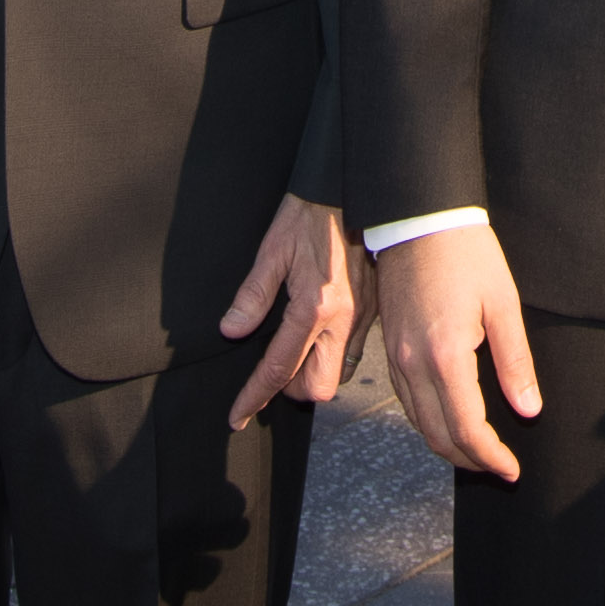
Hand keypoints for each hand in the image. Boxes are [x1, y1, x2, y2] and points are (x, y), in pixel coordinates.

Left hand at [216, 195, 363, 426]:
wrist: (352, 189)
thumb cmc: (311, 214)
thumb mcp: (273, 250)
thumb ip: (252, 295)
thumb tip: (231, 330)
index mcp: (315, 307)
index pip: (279, 369)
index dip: (254, 397)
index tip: (238, 416)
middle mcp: (343, 320)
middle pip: (319, 387)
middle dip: (292, 390)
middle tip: (273, 372)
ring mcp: (362, 318)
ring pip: (340, 374)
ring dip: (314, 373)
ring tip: (294, 353)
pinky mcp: (372, 311)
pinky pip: (352, 351)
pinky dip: (331, 355)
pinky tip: (317, 335)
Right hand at [376, 219, 540, 481]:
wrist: (418, 217)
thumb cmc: (465, 253)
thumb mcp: (502, 304)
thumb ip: (515, 362)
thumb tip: (528, 409)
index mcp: (446, 357)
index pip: (468, 429)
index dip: (491, 457)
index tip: (511, 469)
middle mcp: (414, 365)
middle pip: (438, 436)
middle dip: (470, 460)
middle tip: (499, 467)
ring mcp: (396, 358)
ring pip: (419, 423)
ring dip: (447, 445)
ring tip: (478, 451)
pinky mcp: (389, 348)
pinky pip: (407, 401)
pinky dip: (428, 422)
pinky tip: (448, 420)